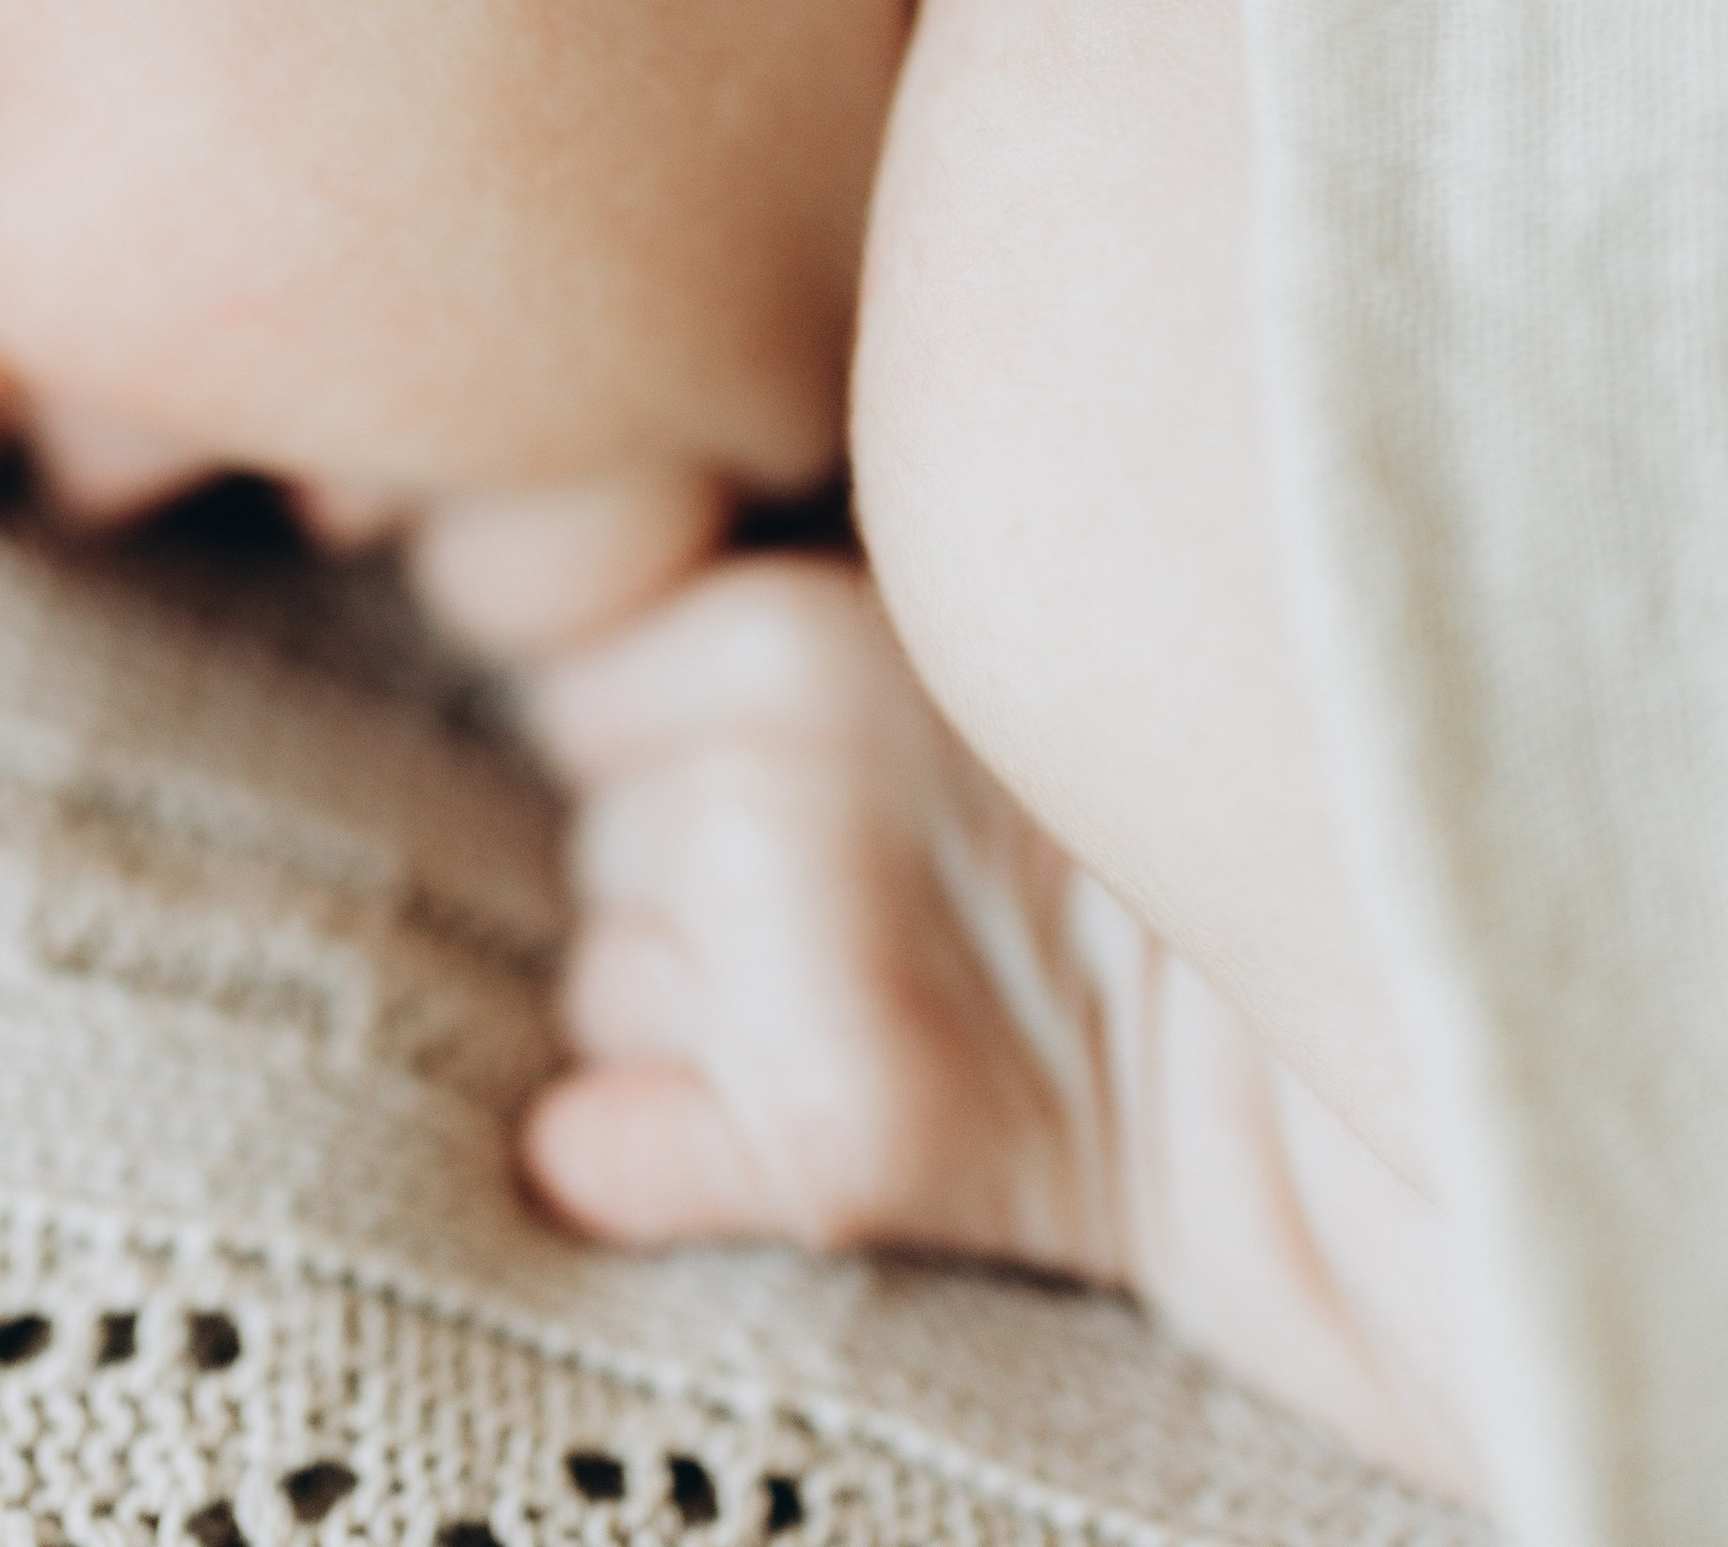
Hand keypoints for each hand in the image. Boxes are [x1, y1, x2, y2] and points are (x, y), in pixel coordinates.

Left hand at [514, 550, 1118, 1272]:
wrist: (1274, 1044)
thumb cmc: (1083, 825)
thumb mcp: (900, 657)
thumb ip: (715, 662)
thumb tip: (515, 703)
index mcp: (777, 628)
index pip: (581, 706)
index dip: (681, 760)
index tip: (827, 792)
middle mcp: (761, 779)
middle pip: (598, 850)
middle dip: (689, 890)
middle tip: (881, 906)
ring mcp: (788, 961)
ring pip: (601, 994)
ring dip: (691, 1017)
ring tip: (886, 995)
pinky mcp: (829, 1137)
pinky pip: (598, 1151)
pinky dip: (631, 1160)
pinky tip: (804, 1123)